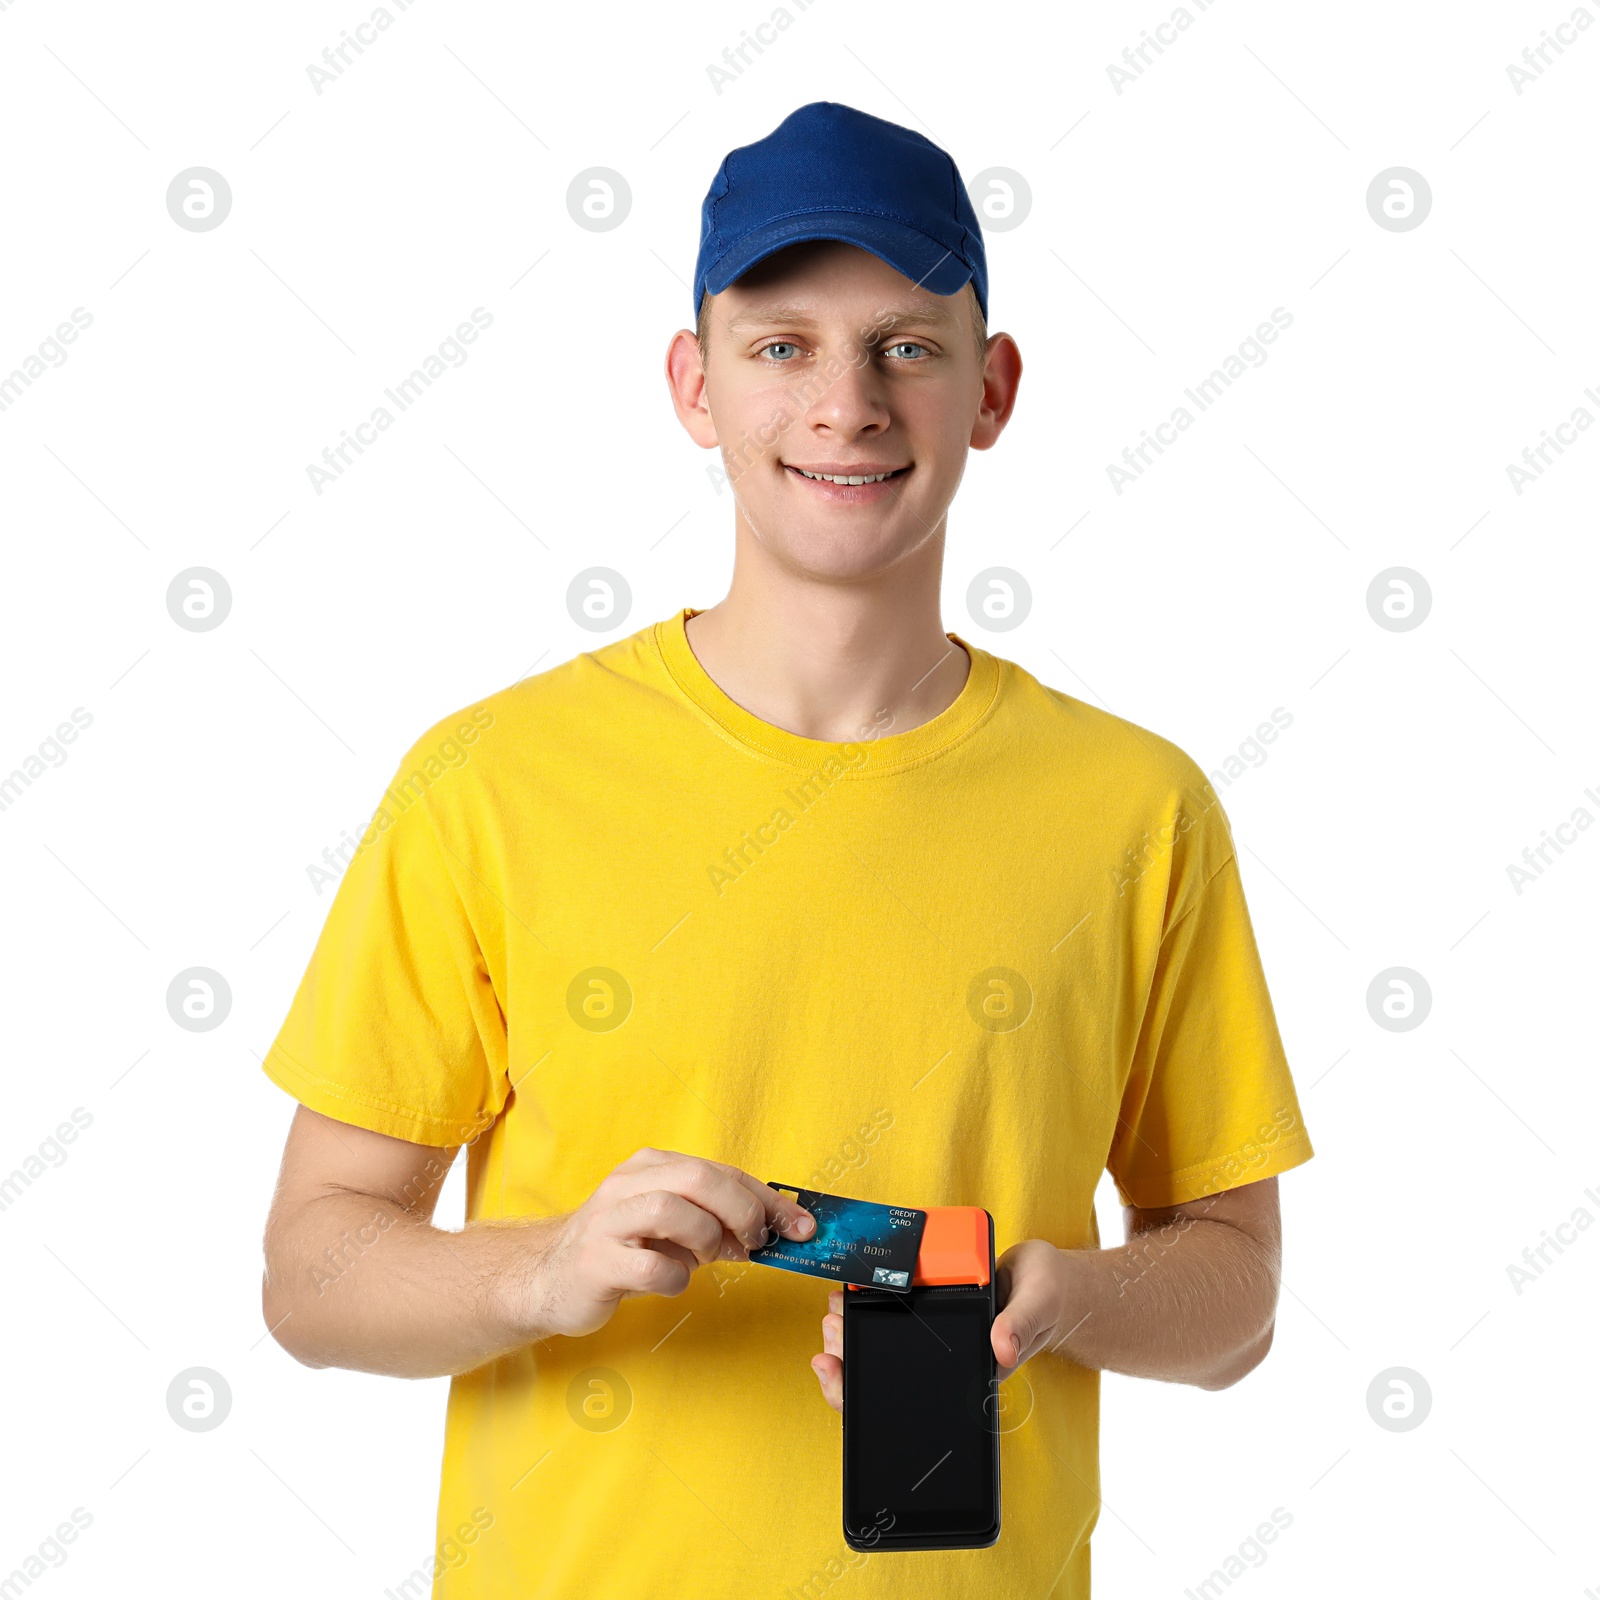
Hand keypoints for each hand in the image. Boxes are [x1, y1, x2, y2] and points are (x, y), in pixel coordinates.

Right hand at [509, 1148, 812, 1339]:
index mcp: (652, 1166)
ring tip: (705, 1259)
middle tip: (757, 1242)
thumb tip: (775, 1229)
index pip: (722, 1171)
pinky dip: (674, 1278)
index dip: (768, 1198)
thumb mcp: (673, 1226)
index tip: (802, 1225)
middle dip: (742, 1211)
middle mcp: (628, 1184)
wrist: (549, 1278)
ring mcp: (608, 1221)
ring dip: (705, 1239)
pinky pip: (650, 1267)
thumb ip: (717, 1220)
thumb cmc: (623, 1249)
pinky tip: (671, 1281)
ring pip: (671, 1210)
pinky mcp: (596, 1262)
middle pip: (698, 1178)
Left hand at [809, 1240, 1070, 1411]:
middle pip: (882, 1375)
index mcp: (966, 1371)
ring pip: (881, 1347)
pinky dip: (869, 1305)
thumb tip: (1002, 1348)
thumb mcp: (1039, 1304)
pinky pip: (894, 1314)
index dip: (860, 1391)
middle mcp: (943, 1361)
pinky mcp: (931, 1309)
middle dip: (845, 1356)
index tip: (830, 1367)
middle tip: (829, 1327)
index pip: (907, 1398)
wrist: (1053, 1280)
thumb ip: (1021, 1325)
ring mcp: (934, 1338)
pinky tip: (851, 1293)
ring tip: (832, 1311)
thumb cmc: (1048, 1297)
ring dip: (850, 1334)